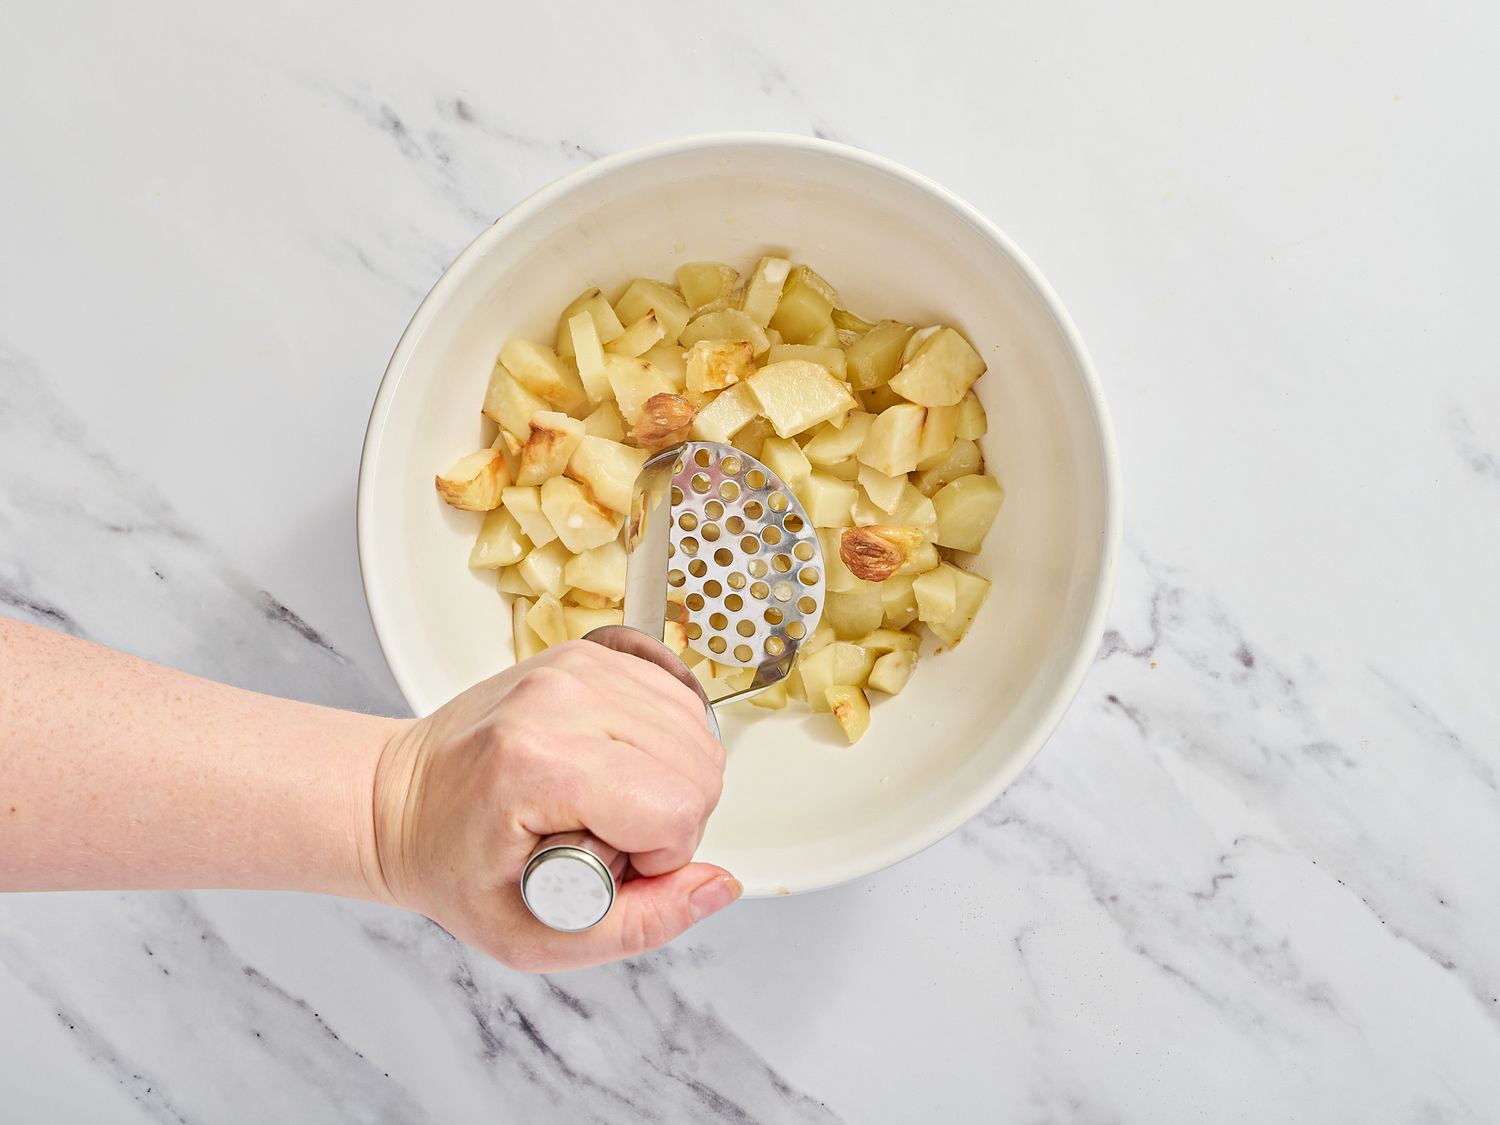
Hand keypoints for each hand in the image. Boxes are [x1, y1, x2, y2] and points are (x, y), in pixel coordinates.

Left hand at [369, 637, 737, 970]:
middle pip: (697, 768)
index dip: (662, 858)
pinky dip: (664, 741)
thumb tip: (719, 885)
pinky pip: (676, 699)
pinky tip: (618, 766)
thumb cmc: (453, 864)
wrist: (400, 798)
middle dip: (672, 821)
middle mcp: (560, 699)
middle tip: (608, 838)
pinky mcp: (590, 654)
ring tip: (609, 802)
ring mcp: (577, 667)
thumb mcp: (534, 936)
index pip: (673, 809)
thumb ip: (642, 924)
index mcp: (536, 764)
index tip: (611, 865)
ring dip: (671, 780)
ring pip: (696, 730)